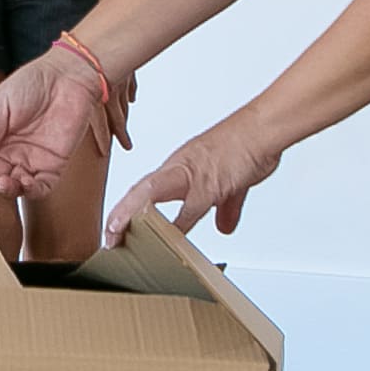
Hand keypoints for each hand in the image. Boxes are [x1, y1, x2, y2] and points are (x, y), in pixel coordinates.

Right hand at [0, 44, 127, 198]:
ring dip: (7, 190)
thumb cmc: (33, 82)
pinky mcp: (55, 163)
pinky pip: (43, 186)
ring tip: (1, 183)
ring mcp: (34, 159)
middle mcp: (13, 152)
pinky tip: (24, 182)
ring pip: (17, 186)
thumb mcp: (0, 104)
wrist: (67, 75)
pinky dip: (33, 190)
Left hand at [111, 112, 288, 241]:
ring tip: (118, 235)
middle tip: (108, 237)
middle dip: (120, 214)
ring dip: (133, 215)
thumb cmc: (245, 146)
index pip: (144, 189)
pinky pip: (189, 208)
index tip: (116, 228)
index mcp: (180, 168)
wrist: (262, 128)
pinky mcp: (210, 183)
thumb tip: (223, 226)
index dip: (128, 208)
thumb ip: (225, 207)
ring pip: (151, 194)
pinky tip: (171, 242)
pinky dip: (179, 225)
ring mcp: (191, 175)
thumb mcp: (231, 183)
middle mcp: (179, 169)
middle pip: (139, 191)